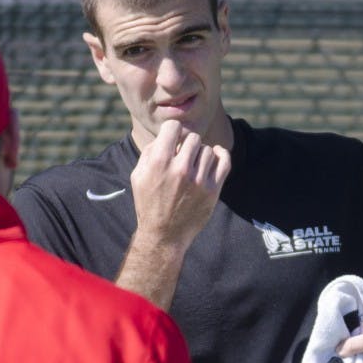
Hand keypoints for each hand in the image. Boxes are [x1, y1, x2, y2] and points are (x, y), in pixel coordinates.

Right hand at [129, 119, 230, 254]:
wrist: (164, 235)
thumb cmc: (149, 203)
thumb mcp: (138, 176)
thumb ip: (150, 151)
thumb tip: (166, 135)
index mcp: (158, 163)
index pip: (174, 127)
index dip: (173, 132)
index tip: (174, 141)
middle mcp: (180, 169)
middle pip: (193, 137)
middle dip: (187, 145)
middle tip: (182, 158)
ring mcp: (198, 180)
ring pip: (207, 149)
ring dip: (200, 155)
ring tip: (193, 166)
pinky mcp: (212, 190)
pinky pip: (224, 160)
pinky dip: (220, 155)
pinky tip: (214, 156)